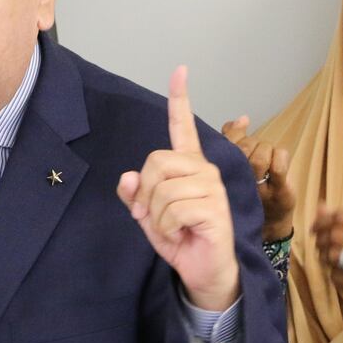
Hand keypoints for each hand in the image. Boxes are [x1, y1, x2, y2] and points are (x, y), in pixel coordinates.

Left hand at [116, 66, 239, 311]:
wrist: (203, 272)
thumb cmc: (179, 237)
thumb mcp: (148, 215)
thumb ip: (135, 194)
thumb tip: (127, 176)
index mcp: (187, 165)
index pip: (182, 126)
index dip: (180, 98)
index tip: (180, 70)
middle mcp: (203, 169)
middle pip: (155, 161)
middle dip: (144, 193)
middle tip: (152, 215)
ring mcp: (211, 187)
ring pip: (162, 188)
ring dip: (156, 216)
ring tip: (171, 228)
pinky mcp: (214, 208)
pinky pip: (172, 209)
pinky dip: (166, 228)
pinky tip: (180, 235)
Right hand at [220, 116, 295, 241]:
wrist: (268, 223)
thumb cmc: (250, 189)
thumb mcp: (236, 164)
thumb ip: (233, 140)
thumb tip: (242, 118)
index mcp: (224, 172)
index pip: (225, 143)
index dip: (235, 133)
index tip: (241, 132)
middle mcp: (238, 181)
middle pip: (243, 147)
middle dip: (252, 143)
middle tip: (255, 152)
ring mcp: (258, 187)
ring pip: (260, 155)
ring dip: (266, 150)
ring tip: (266, 159)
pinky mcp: (278, 191)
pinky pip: (279, 164)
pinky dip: (280, 157)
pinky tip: (279, 161)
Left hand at [311, 209, 342, 310]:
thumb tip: (320, 207)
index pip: (342, 217)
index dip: (322, 222)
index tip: (315, 228)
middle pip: (335, 235)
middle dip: (320, 240)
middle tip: (319, 245)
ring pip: (334, 257)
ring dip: (324, 258)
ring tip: (328, 259)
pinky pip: (339, 277)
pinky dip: (334, 275)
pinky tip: (340, 274)